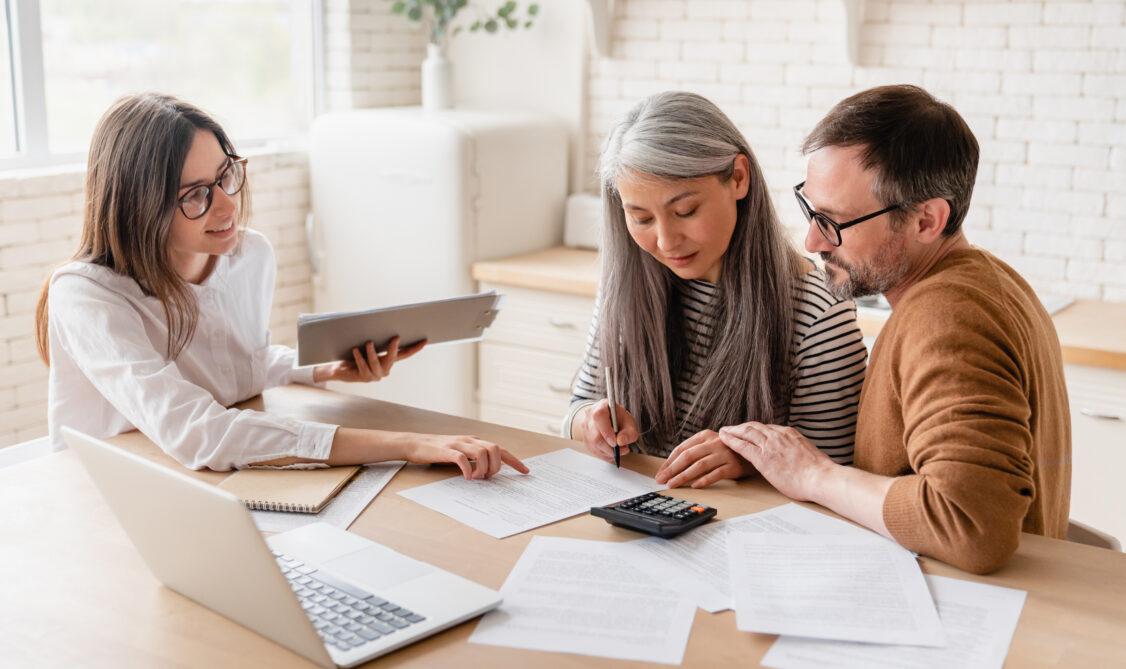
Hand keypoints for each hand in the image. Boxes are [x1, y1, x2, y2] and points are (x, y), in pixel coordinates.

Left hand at [313, 337, 425, 383]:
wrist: (340, 370)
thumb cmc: (354, 355)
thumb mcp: (366, 346)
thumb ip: (375, 339)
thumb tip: (380, 324)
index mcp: (388, 361)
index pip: (404, 354)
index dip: (415, 348)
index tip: (425, 340)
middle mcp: (385, 369)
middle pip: (393, 358)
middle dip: (393, 348)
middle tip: (395, 338)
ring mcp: (375, 375)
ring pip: (375, 362)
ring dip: (372, 352)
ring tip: (368, 343)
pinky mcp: (364, 378)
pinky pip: (363, 366)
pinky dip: (359, 357)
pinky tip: (356, 350)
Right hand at [404, 434, 529, 479]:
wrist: (416, 444)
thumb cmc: (439, 451)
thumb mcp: (462, 452)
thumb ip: (475, 459)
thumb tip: (489, 472)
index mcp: (476, 441)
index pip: (501, 449)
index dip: (514, 461)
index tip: (525, 472)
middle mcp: (470, 440)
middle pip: (495, 449)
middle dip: (497, 466)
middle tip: (488, 478)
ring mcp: (459, 444)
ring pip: (482, 452)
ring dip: (484, 468)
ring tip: (477, 478)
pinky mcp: (447, 450)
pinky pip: (462, 458)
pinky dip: (468, 469)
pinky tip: (467, 477)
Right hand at [574, 400, 637, 462]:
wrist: (609, 419)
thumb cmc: (619, 419)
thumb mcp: (629, 422)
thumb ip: (629, 432)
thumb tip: (620, 442)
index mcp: (601, 406)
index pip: (599, 417)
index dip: (606, 432)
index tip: (616, 443)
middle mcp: (589, 416)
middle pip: (595, 435)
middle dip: (610, 447)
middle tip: (622, 450)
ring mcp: (585, 427)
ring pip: (594, 445)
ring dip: (608, 452)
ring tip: (619, 450)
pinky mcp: (585, 438)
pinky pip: (593, 450)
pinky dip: (605, 454)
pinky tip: (612, 452)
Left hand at [655, 429, 755, 488]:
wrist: (753, 452)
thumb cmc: (727, 452)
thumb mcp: (710, 446)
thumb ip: (694, 453)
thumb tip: (671, 468)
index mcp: (705, 436)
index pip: (682, 449)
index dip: (669, 462)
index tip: (660, 473)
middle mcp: (714, 442)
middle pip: (688, 456)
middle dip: (672, 469)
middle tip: (662, 480)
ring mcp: (724, 454)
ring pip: (699, 465)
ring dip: (684, 476)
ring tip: (673, 484)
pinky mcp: (733, 466)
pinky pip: (716, 474)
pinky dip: (704, 480)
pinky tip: (694, 486)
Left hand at [718, 422, 833, 501]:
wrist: (821, 477)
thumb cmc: (819, 472)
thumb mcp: (808, 453)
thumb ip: (798, 450)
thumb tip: (798, 455)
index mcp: (790, 433)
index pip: (768, 428)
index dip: (756, 429)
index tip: (749, 431)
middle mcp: (779, 435)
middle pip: (755, 427)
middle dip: (742, 427)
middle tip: (732, 428)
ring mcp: (770, 445)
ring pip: (746, 432)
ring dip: (733, 431)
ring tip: (723, 431)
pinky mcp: (763, 458)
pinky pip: (743, 446)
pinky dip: (731, 441)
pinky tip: (724, 439)